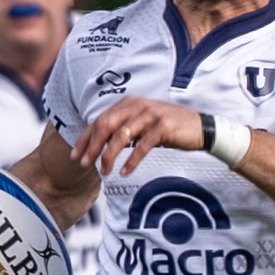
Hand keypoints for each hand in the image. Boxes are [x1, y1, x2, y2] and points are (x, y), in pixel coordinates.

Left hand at [72, 96, 205, 175]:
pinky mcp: (162, 127)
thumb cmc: (167, 128)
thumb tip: (98, 142)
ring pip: (121, 136)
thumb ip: (122, 127)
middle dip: (92, 147)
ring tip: (104, 171)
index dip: (85, 138)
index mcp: (128, 103)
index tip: (75, 155)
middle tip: (85, 164)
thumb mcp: (141, 123)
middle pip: (106, 126)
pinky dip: (131, 160)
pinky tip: (124, 172)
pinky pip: (141, 146)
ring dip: (109, 156)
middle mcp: (137, 105)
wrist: (199, 127)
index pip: (100, 120)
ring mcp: (150, 115)